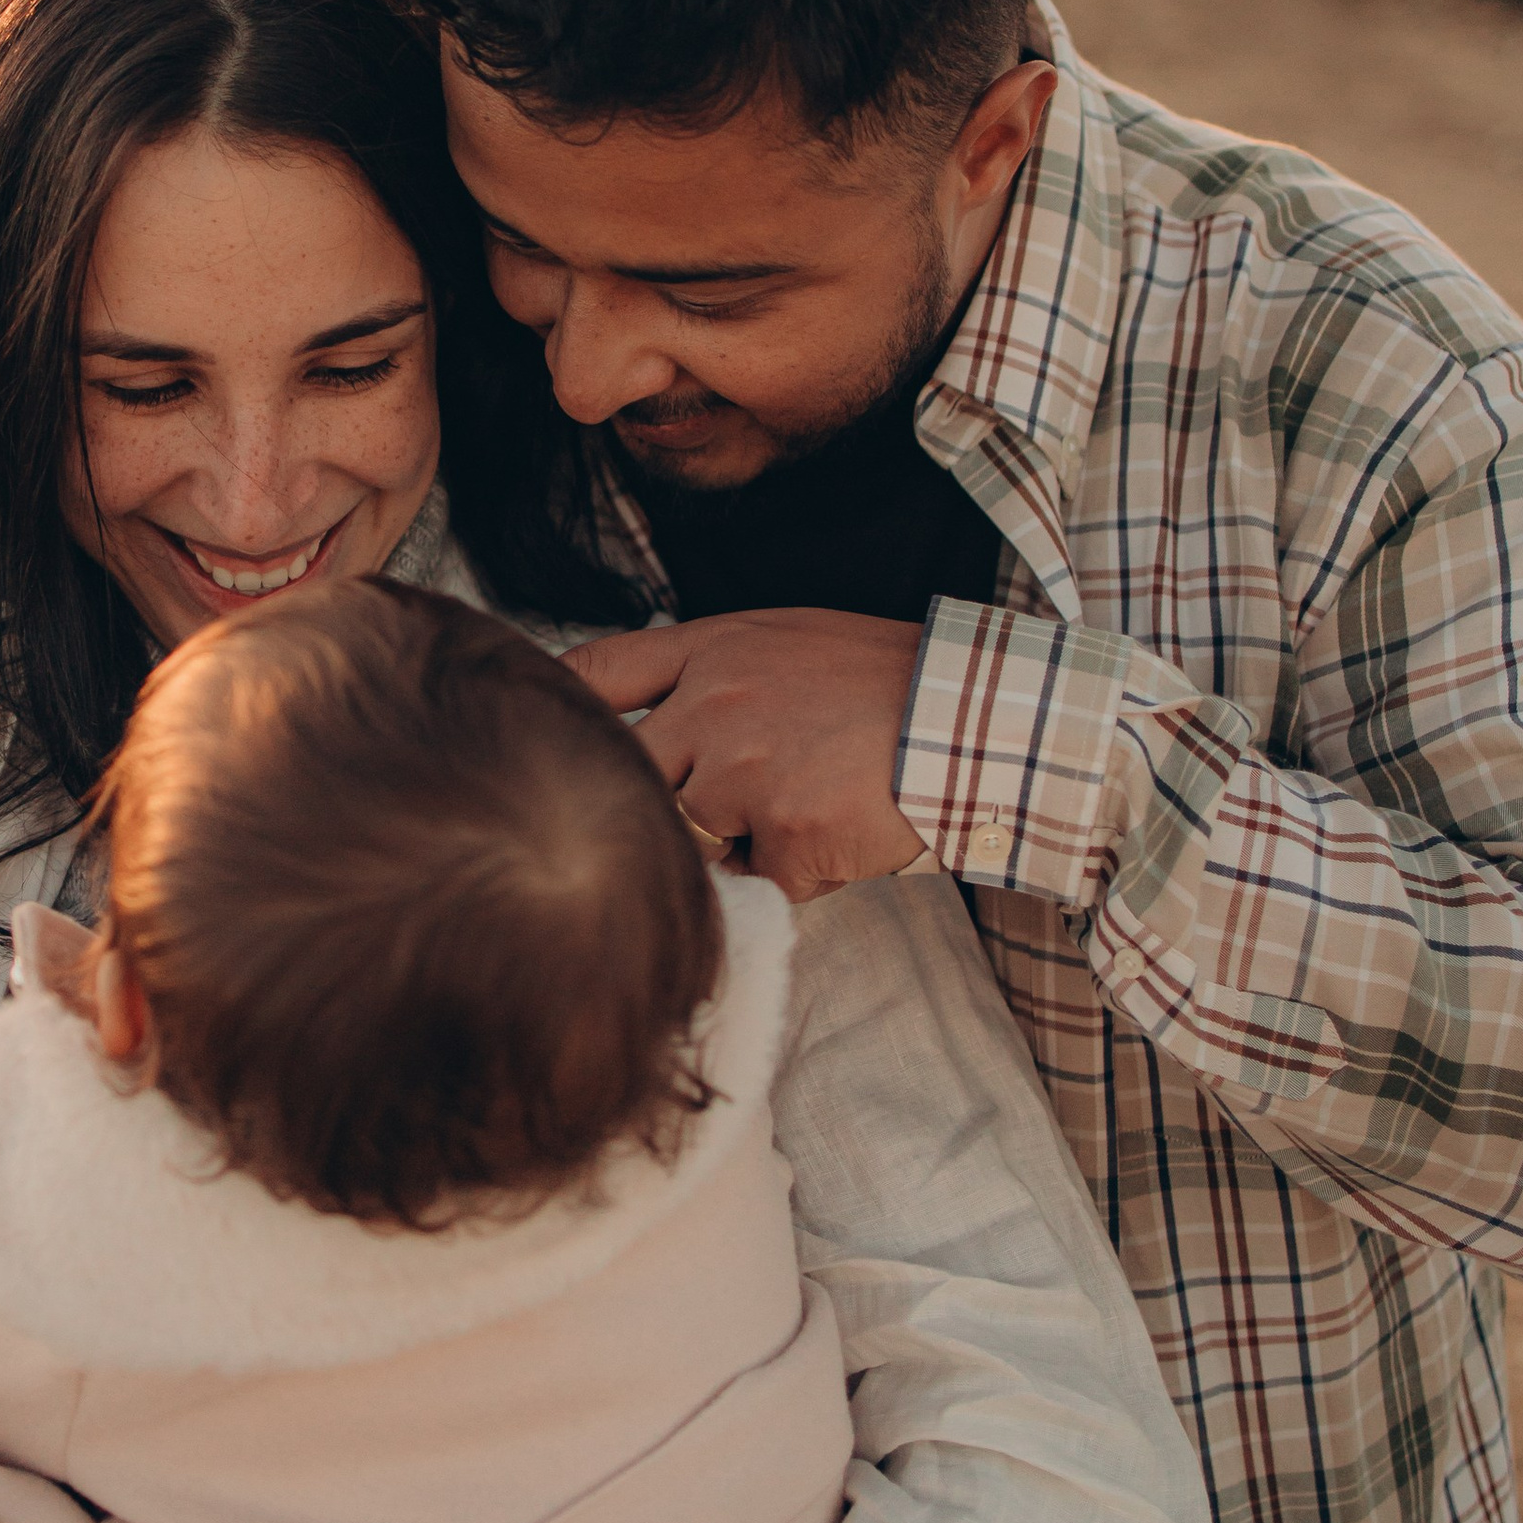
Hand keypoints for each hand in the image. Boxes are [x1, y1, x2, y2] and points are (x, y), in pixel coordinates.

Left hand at [568, 611, 925, 901]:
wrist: (979, 715)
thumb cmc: (886, 682)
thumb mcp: (785, 642)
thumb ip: (710, 677)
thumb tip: (649, 732)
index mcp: (712, 650)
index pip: (596, 675)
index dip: (558, 710)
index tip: (543, 738)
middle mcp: (715, 703)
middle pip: (631, 777)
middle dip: (667, 801)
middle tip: (730, 798)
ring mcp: (746, 770)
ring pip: (694, 839)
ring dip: (741, 842)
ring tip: (809, 801)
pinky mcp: (788, 834)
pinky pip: (764, 880)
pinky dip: (801, 871)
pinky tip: (845, 829)